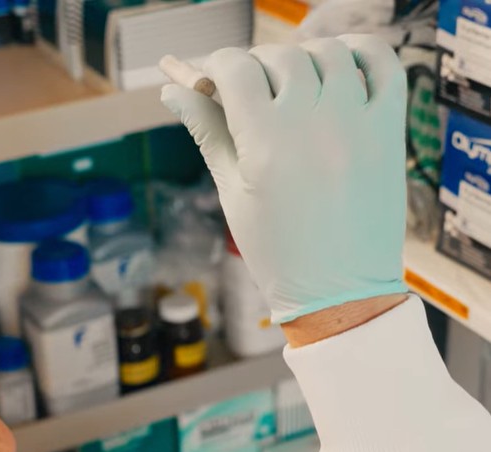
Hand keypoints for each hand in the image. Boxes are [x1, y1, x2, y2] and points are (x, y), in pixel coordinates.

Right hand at [160, 36, 408, 322]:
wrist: (339, 290)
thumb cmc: (278, 250)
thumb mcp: (231, 190)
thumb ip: (207, 131)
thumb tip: (173, 92)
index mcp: (266, 140)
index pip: (234, 68)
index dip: (213, 66)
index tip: (208, 80)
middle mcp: (313, 121)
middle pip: (278, 56)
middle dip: (253, 65)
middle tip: (243, 91)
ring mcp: (356, 120)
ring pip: (327, 51)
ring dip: (302, 57)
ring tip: (288, 85)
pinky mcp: (388, 129)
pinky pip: (383, 63)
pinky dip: (361, 51)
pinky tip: (339, 67)